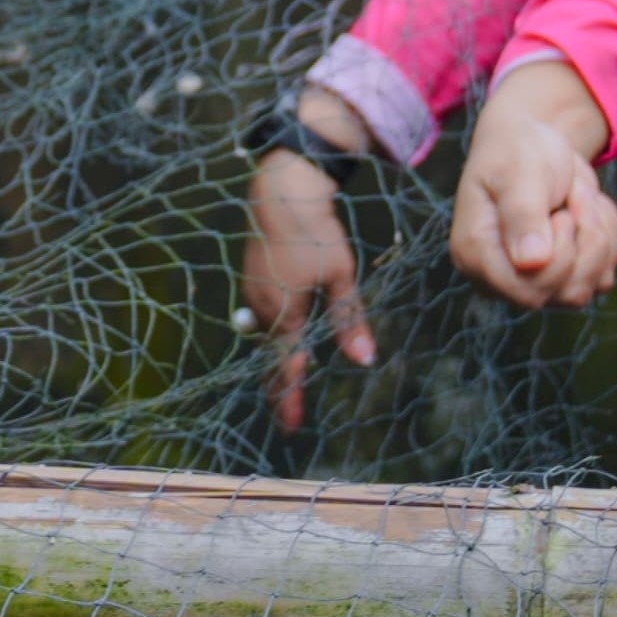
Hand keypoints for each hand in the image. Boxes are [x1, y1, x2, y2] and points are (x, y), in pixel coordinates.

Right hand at [239, 124, 373, 432]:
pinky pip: (262, 315)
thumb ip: (349, 321)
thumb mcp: (340, 276)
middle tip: (287, 413)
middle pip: (271, 357)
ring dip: (276, 358)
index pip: (287, 367)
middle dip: (279, 386)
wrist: (281, 191)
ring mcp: (253, 292)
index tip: (292, 426)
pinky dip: (273, 332)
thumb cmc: (315, 233)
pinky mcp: (252, 276)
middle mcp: (263, 309)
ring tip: (287, 379)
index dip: (290, 398)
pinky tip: (285, 332)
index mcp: (285, 313)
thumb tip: (364, 360)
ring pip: (266, 335)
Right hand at [449, 61, 616, 309]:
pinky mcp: (567, 274)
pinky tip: (588, 208)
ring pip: (593, 285)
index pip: (528, 290)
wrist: (532, 140)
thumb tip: (531, 262)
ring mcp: (538, 281)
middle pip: (568, 292)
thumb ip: (523, 215)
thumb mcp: (518, 173)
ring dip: (600, 233)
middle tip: (576, 194)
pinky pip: (606, 273)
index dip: (560, 255)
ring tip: (581, 197)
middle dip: (586, 237)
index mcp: (476, 256)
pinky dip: (609, 234)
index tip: (559, 212)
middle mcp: (504, 279)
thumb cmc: (516, 151)